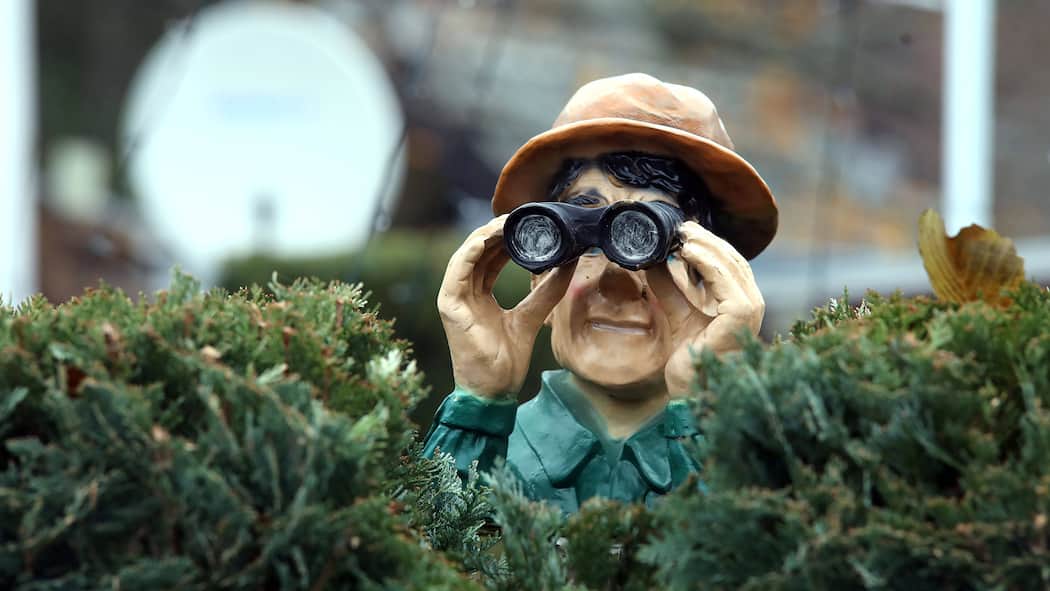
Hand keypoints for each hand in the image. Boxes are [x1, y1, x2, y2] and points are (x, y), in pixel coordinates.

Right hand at [437, 216, 575, 398]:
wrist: (494, 391)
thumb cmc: (506, 361)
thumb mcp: (532, 317)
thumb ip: (547, 292)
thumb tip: (569, 264)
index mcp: (480, 295)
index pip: (491, 257)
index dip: (506, 238)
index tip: (528, 223)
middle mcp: (465, 293)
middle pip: (479, 252)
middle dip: (497, 231)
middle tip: (521, 215)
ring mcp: (454, 299)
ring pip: (466, 255)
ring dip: (484, 235)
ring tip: (506, 221)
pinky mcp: (449, 306)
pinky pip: (456, 272)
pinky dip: (469, 253)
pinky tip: (485, 240)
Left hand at [645, 221, 764, 397]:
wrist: (693, 395)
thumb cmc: (692, 364)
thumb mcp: (677, 317)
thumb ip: (670, 291)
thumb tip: (653, 263)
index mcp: (739, 306)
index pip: (728, 266)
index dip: (707, 246)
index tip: (682, 233)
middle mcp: (750, 305)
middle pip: (731, 260)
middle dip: (706, 240)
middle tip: (680, 227)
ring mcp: (750, 310)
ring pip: (730, 264)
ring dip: (705, 245)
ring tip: (682, 234)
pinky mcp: (742, 314)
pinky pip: (725, 279)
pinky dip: (706, 261)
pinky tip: (688, 250)